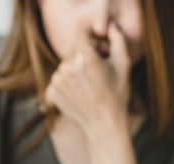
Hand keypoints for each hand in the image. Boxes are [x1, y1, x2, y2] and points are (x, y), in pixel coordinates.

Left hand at [43, 22, 131, 136]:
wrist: (103, 125)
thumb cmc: (117, 94)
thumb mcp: (123, 64)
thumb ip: (117, 40)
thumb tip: (109, 28)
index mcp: (85, 57)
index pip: (82, 34)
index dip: (92, 40)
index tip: (99, 49)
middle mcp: (66, 67)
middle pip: (74, 51)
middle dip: (85, 56)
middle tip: (98, 72)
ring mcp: (56, 81)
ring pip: (65, 66)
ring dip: (75, 71)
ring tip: (89, 85)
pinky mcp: (50, 93)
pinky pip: (58, 81)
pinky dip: (67, 84)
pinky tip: (79, 93)